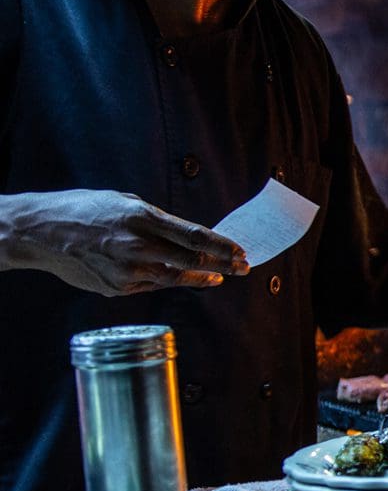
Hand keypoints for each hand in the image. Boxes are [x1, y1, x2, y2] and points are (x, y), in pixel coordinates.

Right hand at [0, 189, 248, 295]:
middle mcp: (137, 246)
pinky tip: (185, 279)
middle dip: (223, 265)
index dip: (223, 246)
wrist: (41, 232)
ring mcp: (127, 271)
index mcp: (142, 218)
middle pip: (192, 260)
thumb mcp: (127, 203)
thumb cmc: (86, 210)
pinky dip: (172, 282)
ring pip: (176, 278)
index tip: (241, 251)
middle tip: (243, 267)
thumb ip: (160, 222)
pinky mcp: (117, 287)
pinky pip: (153, 286)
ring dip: (202, 278)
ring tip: (219, 276)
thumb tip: (192, 237)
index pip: (195, 235)